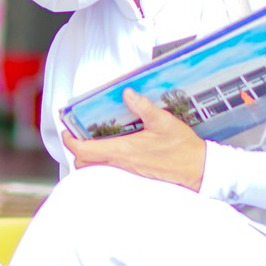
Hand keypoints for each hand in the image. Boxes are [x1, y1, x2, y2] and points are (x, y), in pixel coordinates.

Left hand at [60, 88, 205, 190]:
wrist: (199, 169)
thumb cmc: (182, 147)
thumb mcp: (163, 122)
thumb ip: (144, 107)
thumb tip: (127, 94)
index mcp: (123, 150)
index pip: (85, 151)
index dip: (70, 142)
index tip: (67, 131)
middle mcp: (122, 162)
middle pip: (85, 162)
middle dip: (77, 149)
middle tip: (78, 133)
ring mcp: (128, 170)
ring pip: (97, 166)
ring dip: (90, 155)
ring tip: (94, 137)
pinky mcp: (135, 172)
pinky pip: (111, 167)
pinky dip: (104, 158)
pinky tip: (114, 144)